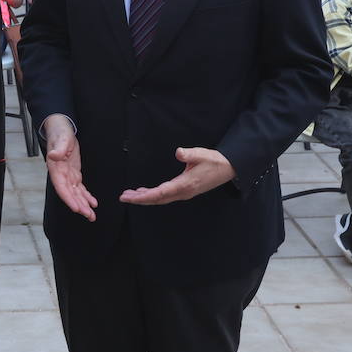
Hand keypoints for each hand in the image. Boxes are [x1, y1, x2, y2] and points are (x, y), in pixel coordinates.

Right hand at [43, 116, 97, 221]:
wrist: (62, 129)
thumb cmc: (60, 133)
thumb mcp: (61, 138)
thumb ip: (58, 148)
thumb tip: (54, 155)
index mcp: (55, 168)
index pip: (61, 187)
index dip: (68, 198)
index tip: (76, 208)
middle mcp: (60, 175)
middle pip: (69, 194)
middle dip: (79, 206)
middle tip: (88, 215)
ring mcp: (67, 175)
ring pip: (75, 194)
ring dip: (83, 204)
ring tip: (91, 215)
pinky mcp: (74, 173)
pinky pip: (80, 188)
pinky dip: (86, 196)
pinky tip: (93, 204)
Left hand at [119, 147, 235, 204]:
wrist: (228, 168)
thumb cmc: (214, 161)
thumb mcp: (202, 154)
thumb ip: (189, 154)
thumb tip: (178, 152)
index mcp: (184, 184)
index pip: (160, 193)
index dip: (144, 197)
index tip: (130, 197)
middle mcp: (182, 192)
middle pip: (157, 199)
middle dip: (140, 199)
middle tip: (123, 197)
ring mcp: (184, 193)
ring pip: (161, 198)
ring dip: (145, 197)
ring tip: (130, 195)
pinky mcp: (184, 190)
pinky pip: (165, 196)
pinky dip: (153, 195)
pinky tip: (145, 192)